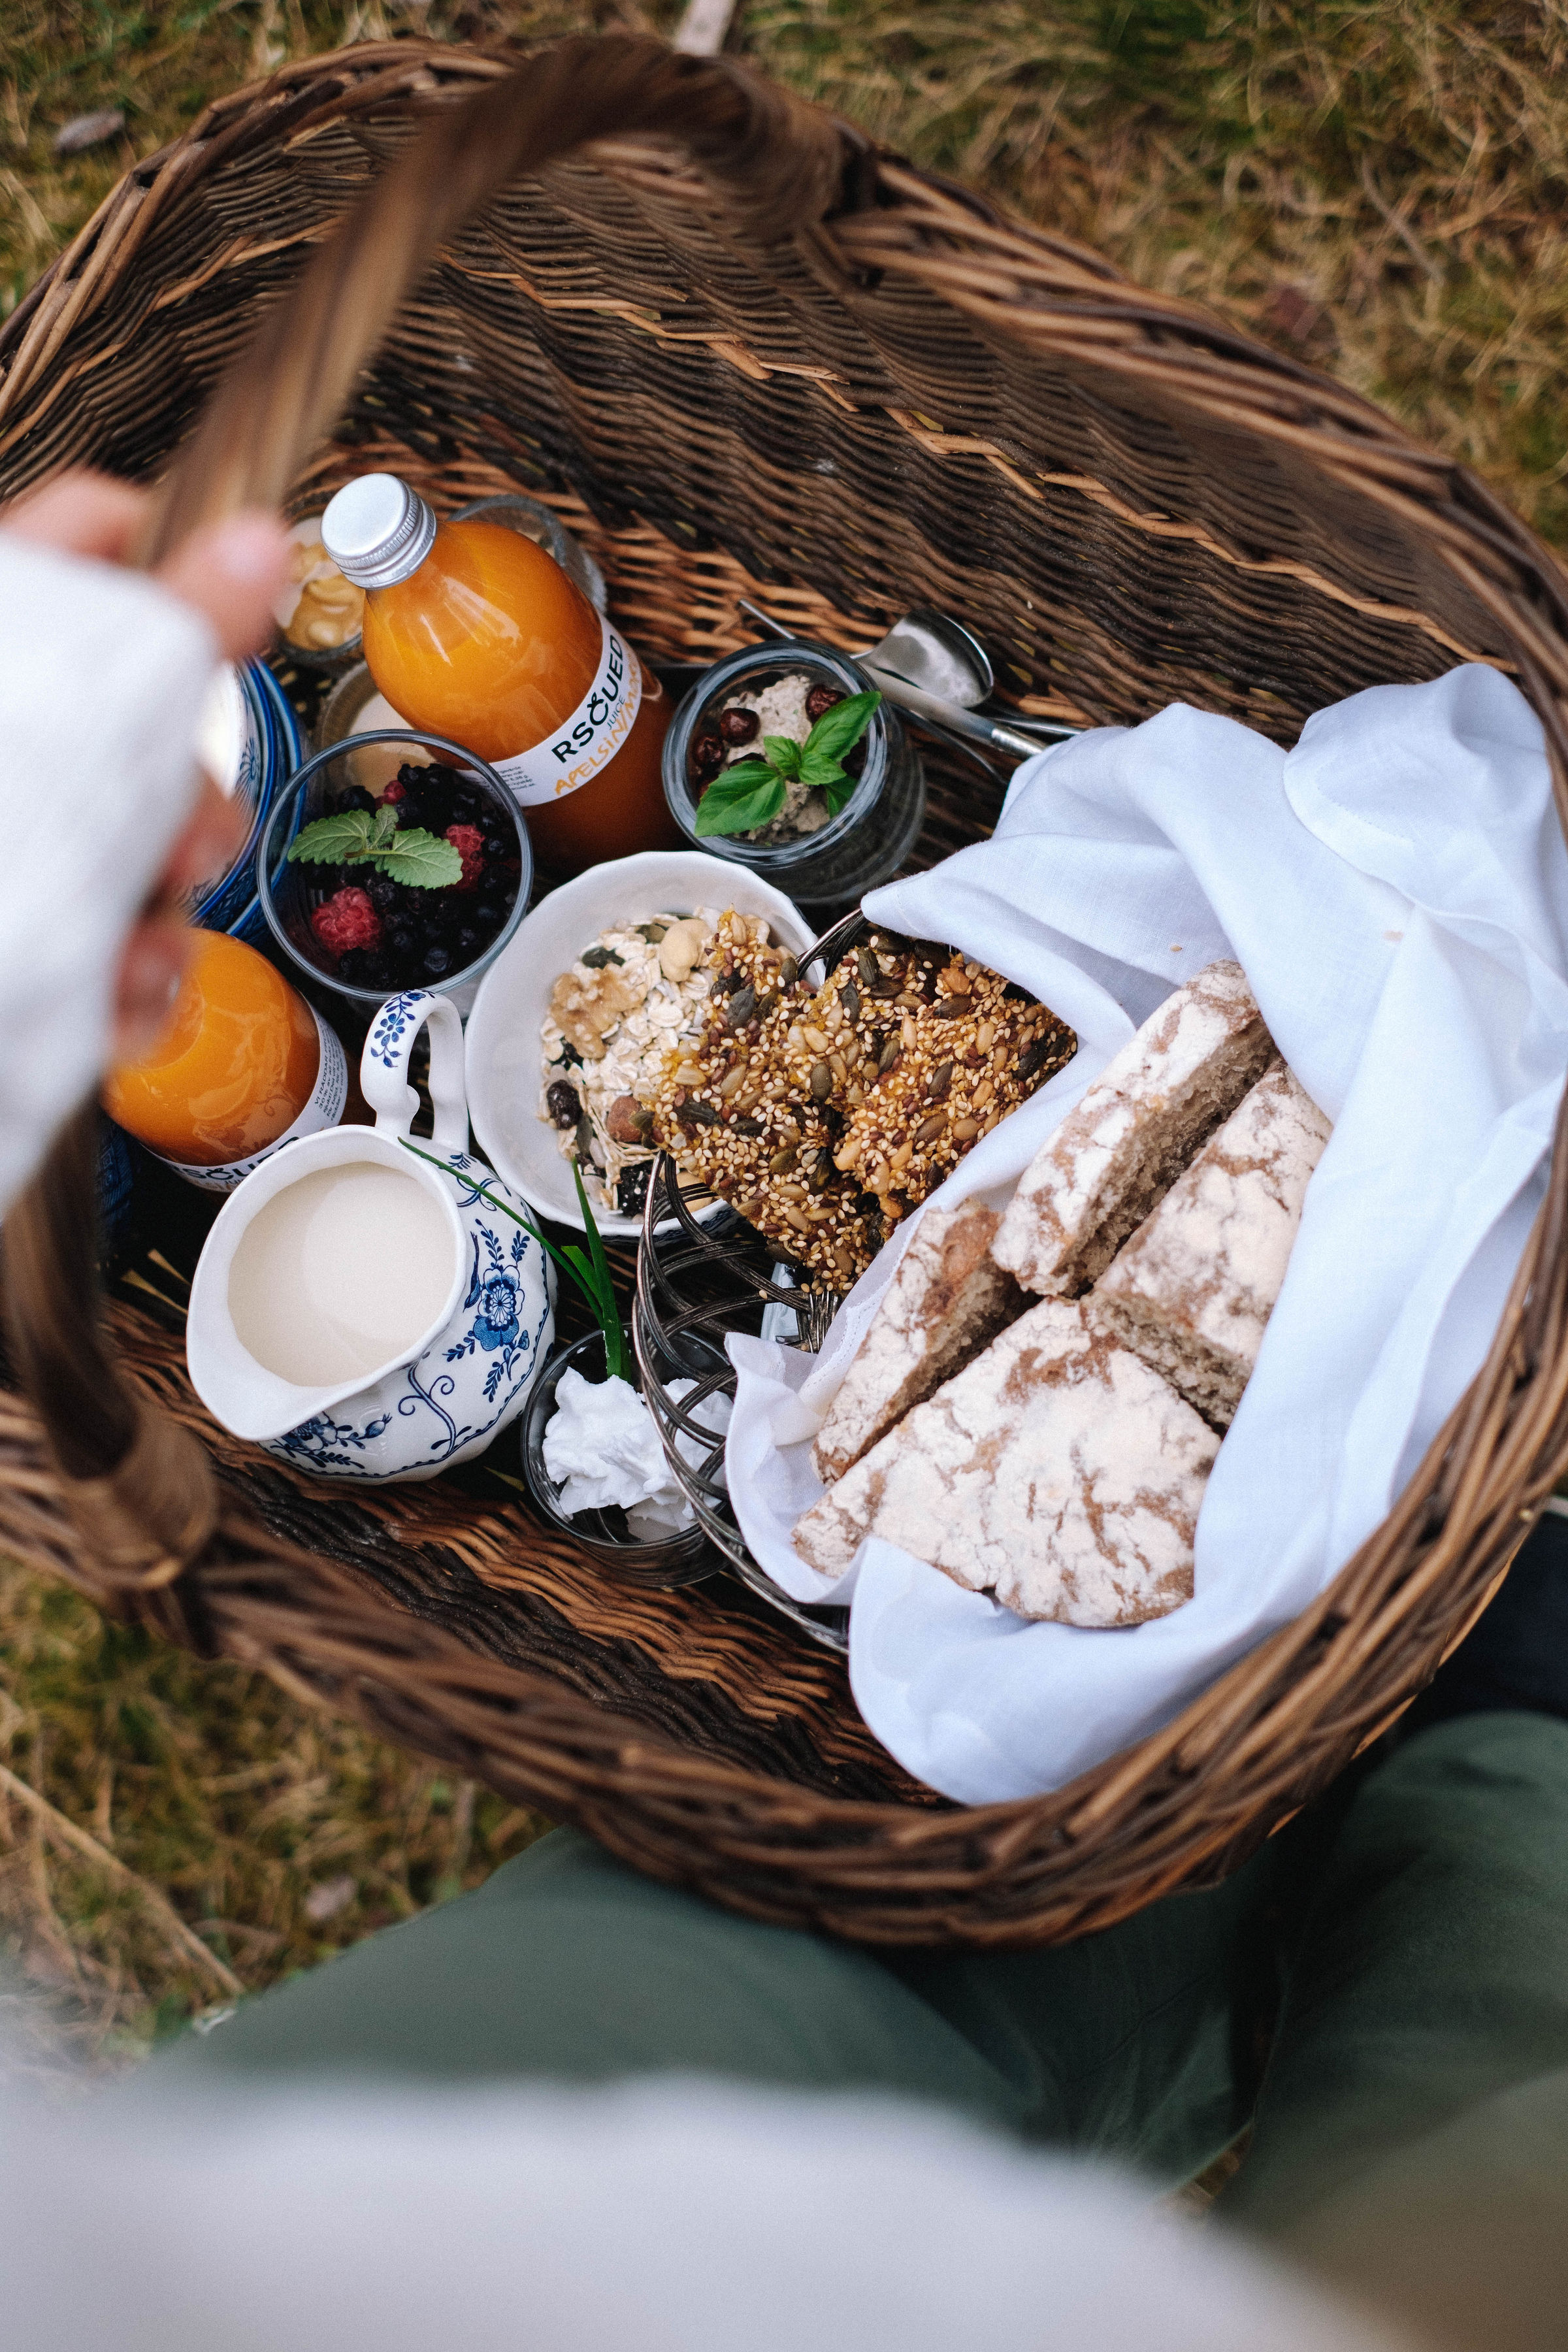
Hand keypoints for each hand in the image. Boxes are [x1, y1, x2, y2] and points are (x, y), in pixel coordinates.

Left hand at [3, 469, 290, 1062]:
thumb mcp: (78, 703)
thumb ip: (180, 621)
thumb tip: (255, 538)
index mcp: (12, 636)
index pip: (98, 531)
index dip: (173, 551)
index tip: (229, 603)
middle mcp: (21, 731)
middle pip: (145, 718)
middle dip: (185, 795)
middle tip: (178, 834)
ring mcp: (26, 831)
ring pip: (140, 845)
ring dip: (162, 906)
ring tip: (132, 941)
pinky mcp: (35, 925)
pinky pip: (118, 942)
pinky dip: (130, 978)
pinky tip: (113, 990)